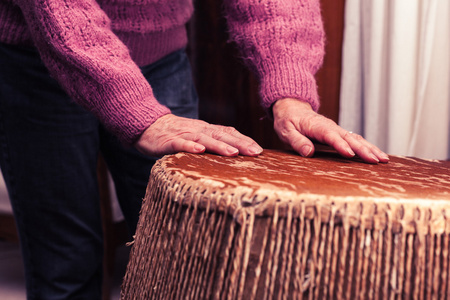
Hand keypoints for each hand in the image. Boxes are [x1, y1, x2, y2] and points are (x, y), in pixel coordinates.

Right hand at [135, 114, 262, 156]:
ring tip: (233, 153)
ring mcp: (184, 135)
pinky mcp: (169, 141)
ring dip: (219, 145)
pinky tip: (199, 151)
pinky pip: (180, 144)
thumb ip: (212, 142)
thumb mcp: (197, 137)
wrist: (148, 126)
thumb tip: (235, 153)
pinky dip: (190, 147)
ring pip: (204, 139)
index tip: (260, 150)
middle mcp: (198, 130)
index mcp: (207, 129)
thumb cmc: (175, 135)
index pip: (229, 132)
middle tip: (256, 153)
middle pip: (222, 134)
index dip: (245, 140)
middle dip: (240, 143)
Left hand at [272, 98, 388, 162]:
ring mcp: (336, 129)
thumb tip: (308, 152)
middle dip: (364, 149)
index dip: (340, 145)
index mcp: (317, 126)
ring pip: (356, 139)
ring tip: (383, 159)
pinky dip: (367, 147)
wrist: (292, 107)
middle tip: (376, 160)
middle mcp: (330, 126)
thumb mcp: (286, 131)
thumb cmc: (287, 120)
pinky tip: (377, 155)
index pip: (330, 136)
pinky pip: (355, 140)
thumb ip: (297, 141)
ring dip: (370, 148)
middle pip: (349, 138)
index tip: (350, 155)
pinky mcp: (339, 134)